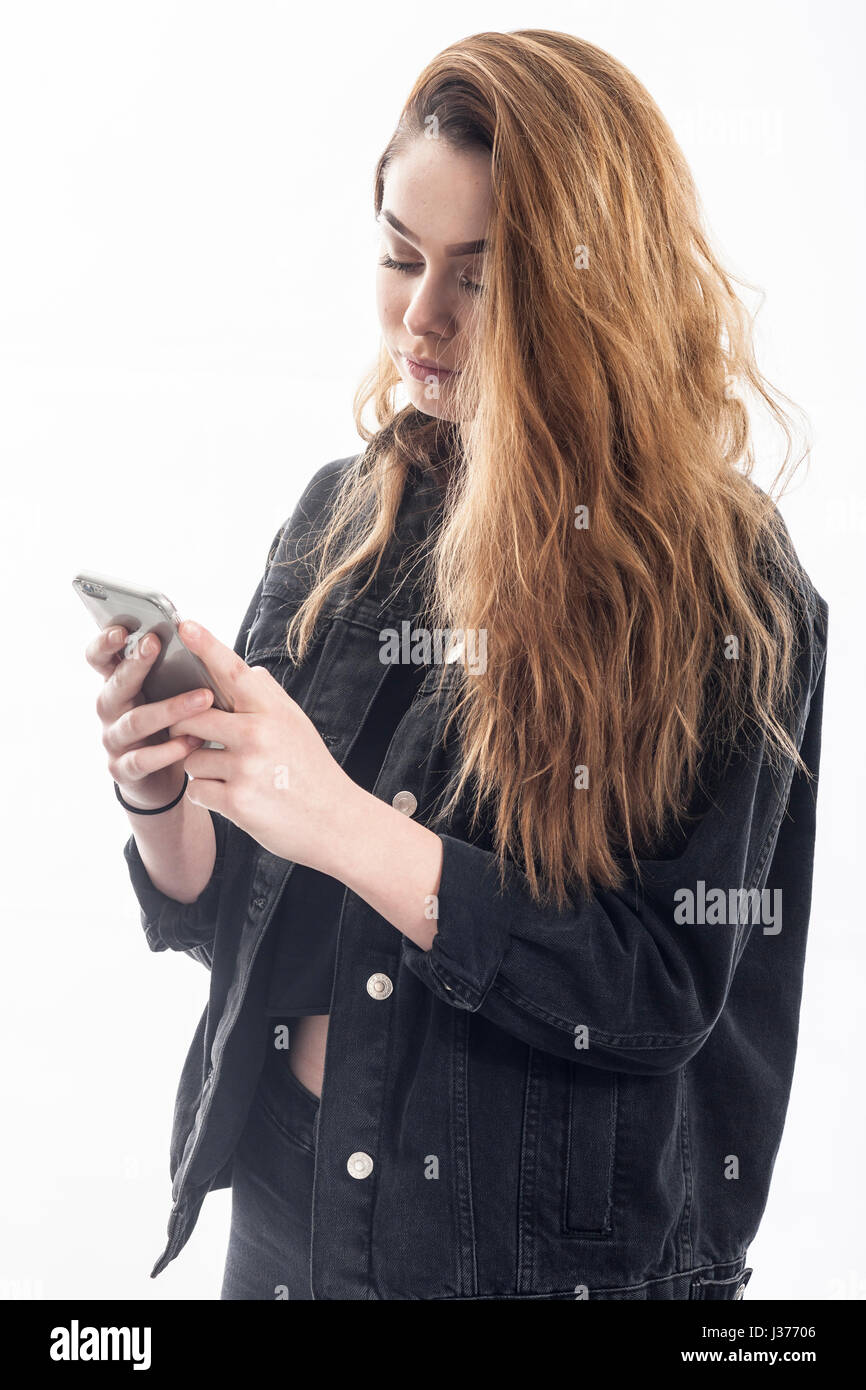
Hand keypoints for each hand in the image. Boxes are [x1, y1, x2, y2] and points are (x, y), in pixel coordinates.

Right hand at [87, 624, 210, 809]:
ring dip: (170, 708)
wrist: (160, 778)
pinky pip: (142, 759)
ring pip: (135, 721)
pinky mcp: (122, 769)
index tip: (121, 629)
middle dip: (134, 664)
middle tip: (155, 643)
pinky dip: (168, 751)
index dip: (105, 643)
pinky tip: (192, 742)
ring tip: (203, 698)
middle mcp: (110, 709)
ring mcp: (113, 740)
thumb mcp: (166, 692)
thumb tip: (197, 634)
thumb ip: (172, 669)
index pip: (100, 658)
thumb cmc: (168, 723)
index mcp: (118, 684)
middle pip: (116, 685)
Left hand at [166, 619, 352, 871]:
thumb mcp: (298, 726)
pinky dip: (208, 796)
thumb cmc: (314, 773)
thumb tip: (246, 671)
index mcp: (274, 711)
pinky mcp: (237, 802)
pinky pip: (196, 791)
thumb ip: (269, 698)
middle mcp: (258, 735)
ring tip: (236, 779)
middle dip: (187, 729)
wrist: (337, 823)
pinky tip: (235, 799)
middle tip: (202, 740)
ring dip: (203, 769)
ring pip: (191, 758)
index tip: (183, 624)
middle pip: (193, 717)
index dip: (206, 646)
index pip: (232, 671)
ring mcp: (247, 769)